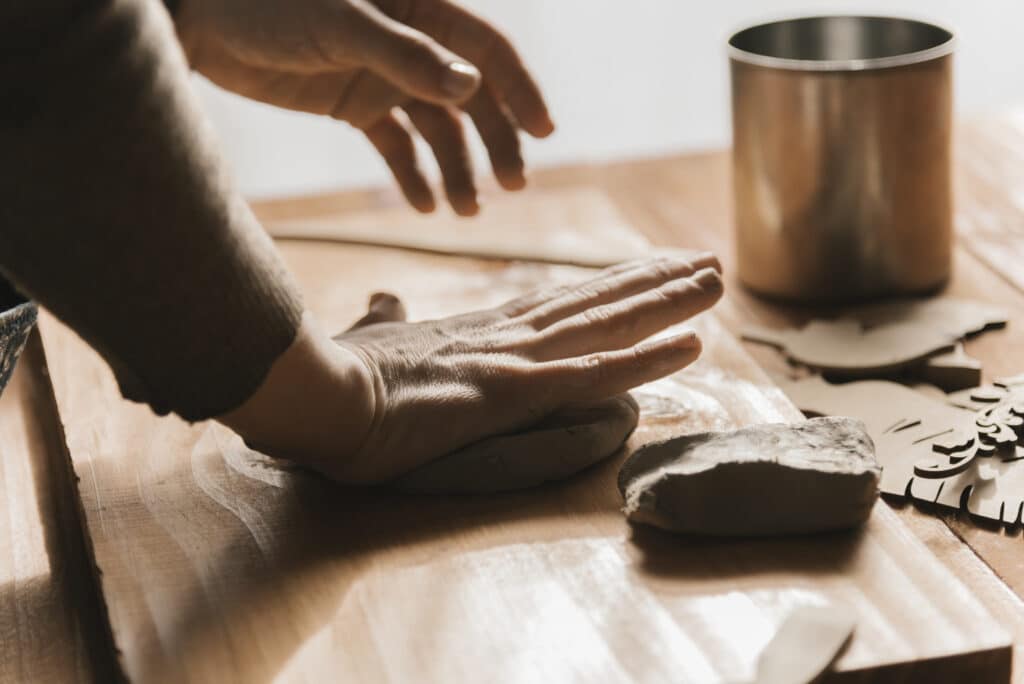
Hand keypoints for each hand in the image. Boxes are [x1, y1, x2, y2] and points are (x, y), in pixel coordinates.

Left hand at [174, 0, 552, 215]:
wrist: (199, 24)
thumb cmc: (265, 7)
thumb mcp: (340, 26)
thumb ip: (405, 55)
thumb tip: (472, 87)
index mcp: (419, 7)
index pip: (486, 47)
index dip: (520, 87)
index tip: (544, 132)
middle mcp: (410, 42)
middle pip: (472, 94)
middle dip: (496, 139)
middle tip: (513, 185)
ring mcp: (383, 75)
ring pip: (438, 126)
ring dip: (458, 167)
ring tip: (467, 210)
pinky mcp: (355, 104)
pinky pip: (397, 145)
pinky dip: (414, 174)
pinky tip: (426, 206)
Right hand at [223, 255, 722, 483]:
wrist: (316, 397)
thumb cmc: (341, 377)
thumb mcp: (372, 341)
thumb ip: (388, 318)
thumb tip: (384, 298)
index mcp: (482, 330)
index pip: (561, 301)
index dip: (609, 285)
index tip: (650, 268)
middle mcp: (509, 335)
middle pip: (595, 302)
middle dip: (654, 281)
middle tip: (705, 261)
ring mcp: (514, 360)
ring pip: (606, 325)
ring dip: (666, 303)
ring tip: (715, 281)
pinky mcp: (511, 392)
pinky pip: (593, 373)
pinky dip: (645, 357)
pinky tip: (690, 343)